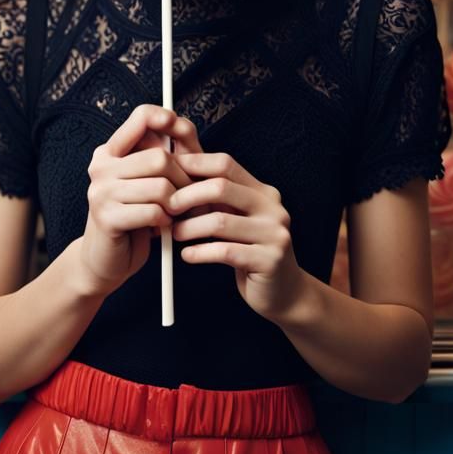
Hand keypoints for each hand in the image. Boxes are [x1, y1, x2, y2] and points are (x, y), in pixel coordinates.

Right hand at [79, 105, 199, 296]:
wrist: (106, 260)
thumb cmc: (135, 217)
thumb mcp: (150, 180)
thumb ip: (166, 153)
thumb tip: (183, 125)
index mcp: (110, 152)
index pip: (140, 117)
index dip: (164, 117)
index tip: (179, 127)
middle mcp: (101, 166)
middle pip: (159, 157)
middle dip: (183, 180)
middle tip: (187, 196)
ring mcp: (100, 191)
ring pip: (160, 187)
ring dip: (176, 205)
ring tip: (173, 213)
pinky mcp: (106, 217)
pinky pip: (153, 212)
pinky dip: (165, 221)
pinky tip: (160, 227)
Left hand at [170, 146, 303, 322]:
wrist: (284, 291)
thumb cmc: (250, 250)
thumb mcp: (236, 217)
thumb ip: (215, 195)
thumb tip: (179, 162)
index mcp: (264, 192)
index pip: (226, 164)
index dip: (195, 164)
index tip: (169, 172)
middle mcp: (273, 208)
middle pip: (221, 187)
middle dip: (187, 195)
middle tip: (167, 207)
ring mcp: (274, 234)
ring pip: (220, 221)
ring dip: (189, 227)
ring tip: (174, 234)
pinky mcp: (269, 260)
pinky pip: (224, 251)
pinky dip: (200, 252)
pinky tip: (187, 255)